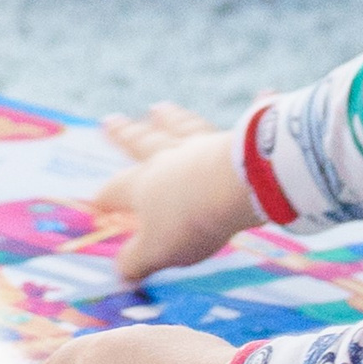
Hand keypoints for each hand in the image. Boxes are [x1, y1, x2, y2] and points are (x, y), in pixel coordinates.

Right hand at [93, 100, 266, 284]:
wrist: (237, 187)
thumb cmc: (191, 221)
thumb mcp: (157, 251)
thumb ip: (137, 261)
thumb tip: (121, 274)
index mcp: (144, 186)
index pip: (117, 191)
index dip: (105, 199)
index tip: (95, 203)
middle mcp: (169, 159)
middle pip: (142, 144)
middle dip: (125, 136)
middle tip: (111, 120)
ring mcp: (202, 147)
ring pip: (182, 128)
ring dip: (171, 118)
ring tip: (160, 108)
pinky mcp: (237, 141)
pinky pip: (246, 121)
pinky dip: (258, 103)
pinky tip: (266, 89)